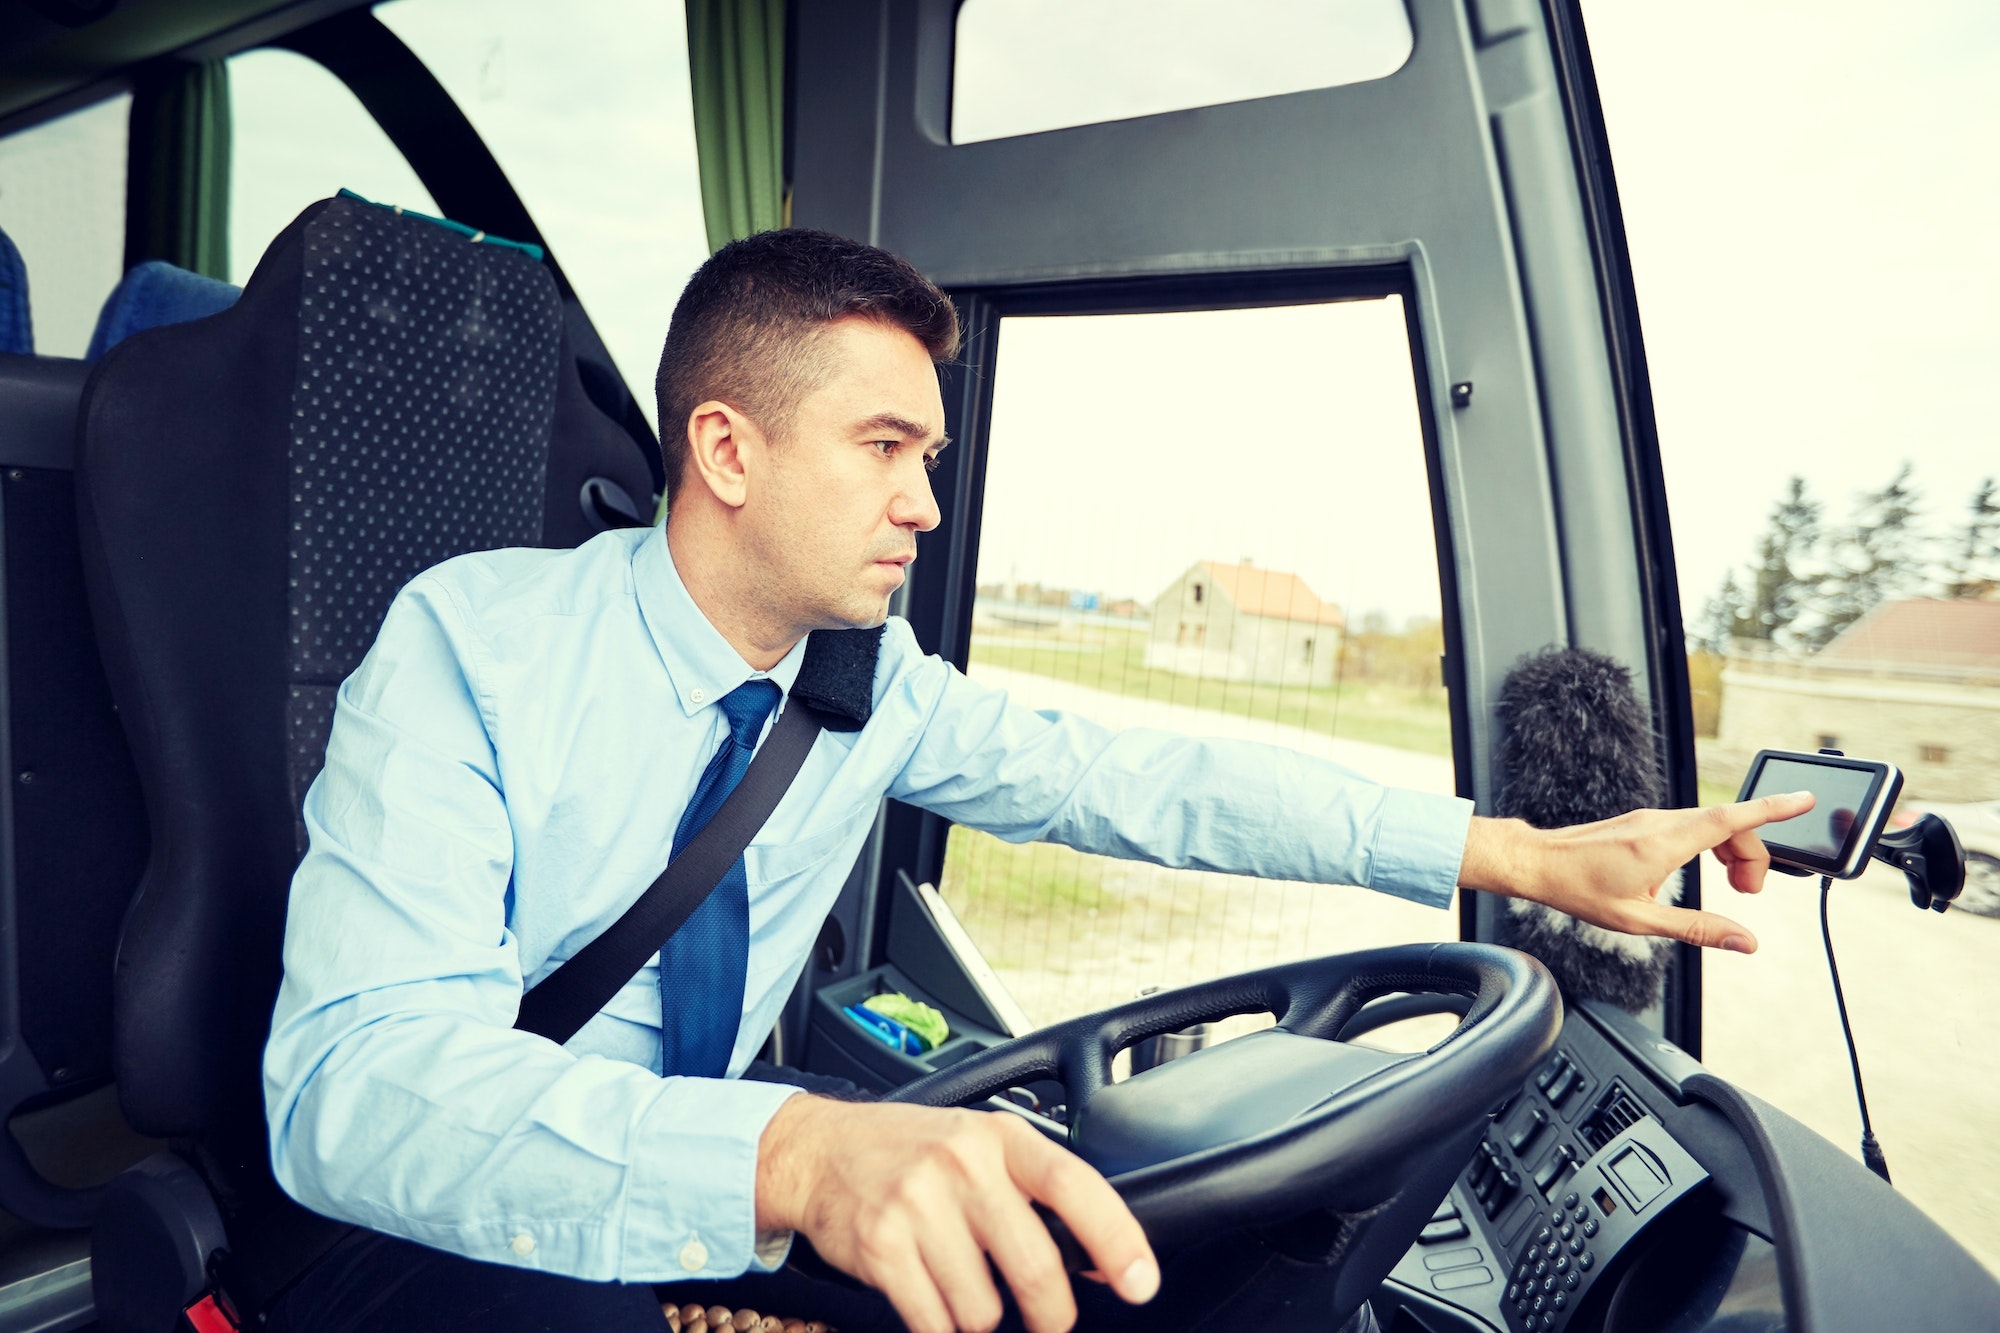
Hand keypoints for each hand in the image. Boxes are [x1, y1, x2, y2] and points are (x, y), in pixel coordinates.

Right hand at [756, 1097, 1157, 1332]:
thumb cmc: (911, 1151)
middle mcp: (961, 1164)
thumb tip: (1103, 1258)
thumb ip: (1036, 1189)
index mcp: (999, 1136)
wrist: (819, 1150)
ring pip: (983, 1309)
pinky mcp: (881, 1247)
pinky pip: (935, 1322)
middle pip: (1035, 1267)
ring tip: (959, 1281)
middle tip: (1050, 1321)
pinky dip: (939, 1324)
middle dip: (1052, 1314)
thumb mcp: (979, 1145)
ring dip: (978, 1315)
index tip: (1141, 1283)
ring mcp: (917, 1205)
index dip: (1117, 1238)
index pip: (1074, 1186)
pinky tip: (928, 1293)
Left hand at [1459, 791, 1815, 953]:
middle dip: (1754, 854)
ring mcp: (1652, 817)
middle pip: (1730, 824)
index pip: (1729, 819)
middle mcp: (1660, 822)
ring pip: (1713, 823)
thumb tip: (1744, 941)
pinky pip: (1694, 823)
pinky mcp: (1646, 821)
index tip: (1805, 799)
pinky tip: (1706, 870)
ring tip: (1735, 887)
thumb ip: (1696, 929)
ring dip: (1734, 850)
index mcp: (1662, 844)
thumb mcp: (1640, 921)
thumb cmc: (1580, 891)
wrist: (1539, 863)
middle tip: (1749, 893)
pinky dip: (1713, 843)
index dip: (1772, 808)